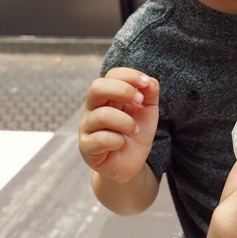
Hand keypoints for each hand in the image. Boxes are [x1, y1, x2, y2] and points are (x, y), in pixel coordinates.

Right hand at [78, 67, 159, 182]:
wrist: (130, 163)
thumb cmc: (136, 132)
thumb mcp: (148, 110)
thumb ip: (150, 92)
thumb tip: (148, 81)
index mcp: (108, 95)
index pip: (112, 74)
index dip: (130, 75)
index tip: (146, 84)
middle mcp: (93, 108)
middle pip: (97, 87)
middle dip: (123, 91)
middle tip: (139, 102)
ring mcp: (87, 127)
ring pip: (102, 115)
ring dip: (126, 122)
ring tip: (135, 130)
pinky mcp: (86, 147)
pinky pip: (100, 139)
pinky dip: (118, 141)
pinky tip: (122, 144)